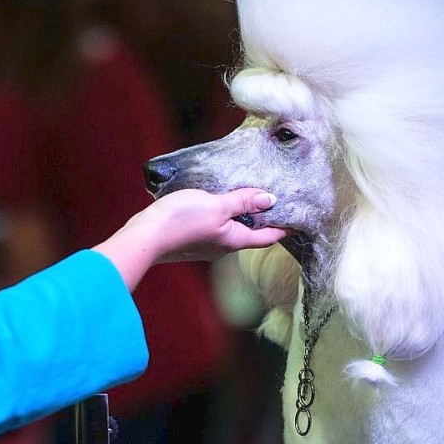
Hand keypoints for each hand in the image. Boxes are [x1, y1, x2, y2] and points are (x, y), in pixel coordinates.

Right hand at [92, 189, 290, 289]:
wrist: (145, 237)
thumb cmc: (181, 221)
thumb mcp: (216, 205)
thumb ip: (242, 201)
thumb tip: (270, 200)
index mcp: (234, 240)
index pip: (268, 237)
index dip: (284, 228)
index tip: (299, 219)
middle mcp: (222, 247)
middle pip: (250, 234)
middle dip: (262, 219)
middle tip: (273, 201)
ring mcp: (206, 245)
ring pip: (231, 230)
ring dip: (240, 216)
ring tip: (245, 197)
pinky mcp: (191, 239)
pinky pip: (214, 227)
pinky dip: (222, 215)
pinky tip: (216, 202)